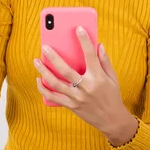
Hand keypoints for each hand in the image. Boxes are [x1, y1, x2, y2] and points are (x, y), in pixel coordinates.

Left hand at [34, 26, 136, 143]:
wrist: (112, 120)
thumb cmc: (112, 96)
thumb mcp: (113, 78)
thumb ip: (105, 61)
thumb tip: (99, 45)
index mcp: (98, 77)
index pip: (90, 55)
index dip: (84, 41)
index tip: (78, 28)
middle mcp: (86, 87)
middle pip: (66, 70)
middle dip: (54, 57)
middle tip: (44, 47)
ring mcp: (77, 98)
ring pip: (56, 83)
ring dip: (44, 71)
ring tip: (36, 61)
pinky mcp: (71, 106)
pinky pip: (54, 97)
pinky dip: (44, 89)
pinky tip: (38, 80)